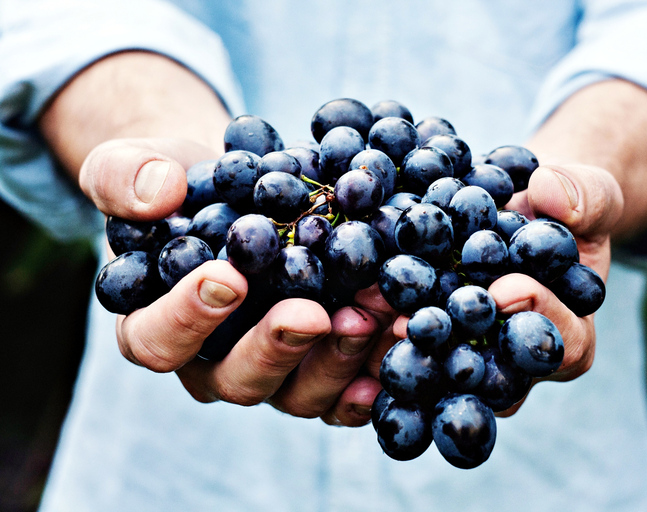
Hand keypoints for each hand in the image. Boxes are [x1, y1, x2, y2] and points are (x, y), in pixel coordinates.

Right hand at [81, 137, 382, 425]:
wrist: (237, 189)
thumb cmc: (178, 184)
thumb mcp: (133, 166)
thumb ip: (125, 177)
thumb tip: (158, 193)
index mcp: (155, 325)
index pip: (157, 340)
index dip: (187, 318)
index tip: (227, 277)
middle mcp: (213, 362)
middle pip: (237, 379)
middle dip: (277, 347)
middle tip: (312, 313)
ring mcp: (272, 370)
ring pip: (299, 392)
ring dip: (339, 358)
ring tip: (373, 314)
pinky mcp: (319, 366)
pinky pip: (346, 390)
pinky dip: (375, 373)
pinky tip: (401, 343)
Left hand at [337, 160, 623, 419]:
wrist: (521, 210)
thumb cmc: (563, 208)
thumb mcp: (589, 194)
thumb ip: (584, 197)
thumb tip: (550, 193)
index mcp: (567, 337)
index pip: (561, 345)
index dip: (537, 318)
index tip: (506, 288)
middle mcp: (514, 363)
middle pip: (490, 375)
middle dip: (453, 347)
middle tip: (415, 322)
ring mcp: (468, 356)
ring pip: (439, 369)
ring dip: (401, 345)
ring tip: (367, 314)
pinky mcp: (428, 339)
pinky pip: (404, 344)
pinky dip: (375, 325)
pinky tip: (344, 306)